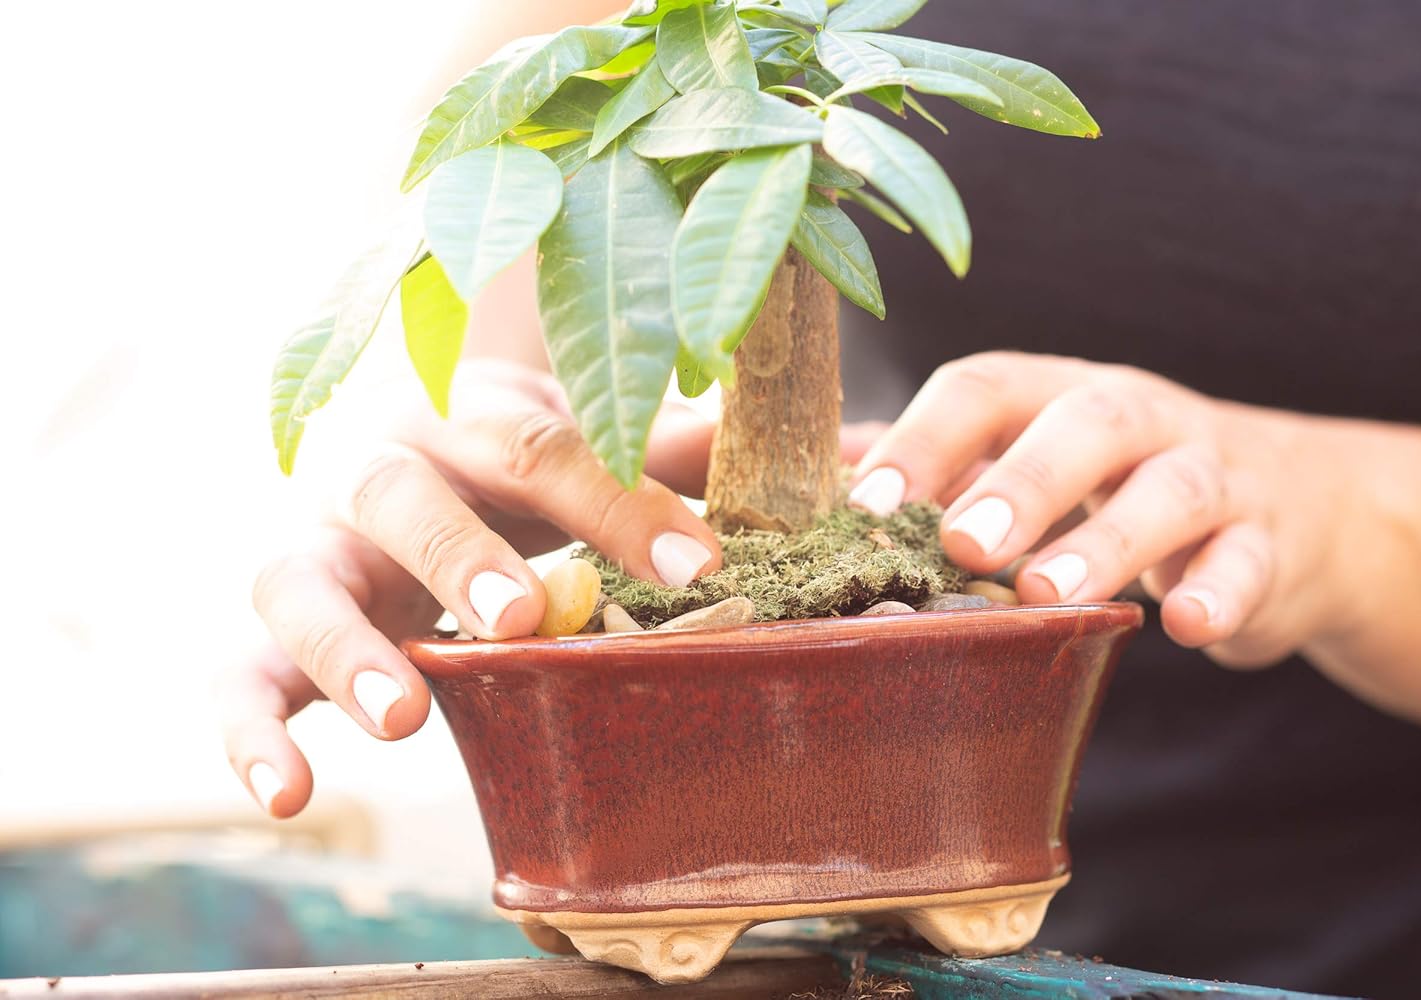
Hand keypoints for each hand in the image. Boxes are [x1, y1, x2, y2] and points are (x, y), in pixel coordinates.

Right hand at [222, 360, 719, 816]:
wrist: (408, 439)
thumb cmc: (514, 458)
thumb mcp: (584, 438)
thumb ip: (667, 455)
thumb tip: (815, 469)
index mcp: (468, 418)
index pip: (540, 448)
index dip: (617, 503)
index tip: (699, 564)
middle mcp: (378, 471)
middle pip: (402, 497)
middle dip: (458, 555)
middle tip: (520, 618)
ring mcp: (317, 549)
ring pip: (298, 585)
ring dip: (347, 648)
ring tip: (404, 715)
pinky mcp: (274, 626)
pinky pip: (240, 675)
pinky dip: (250, 733)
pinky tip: (290, 796)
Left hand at [846, 352, 1369, 668]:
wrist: (1292, 507)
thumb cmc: (1111, 484)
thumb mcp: (1019, 455)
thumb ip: (915, 463)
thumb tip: (777, 465)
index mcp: (1055, 394)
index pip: (986, 387)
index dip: (925, 438)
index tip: (865, 502)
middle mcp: (1137, 418)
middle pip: (1085, 424)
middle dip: (1020, 481)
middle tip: (957, 544)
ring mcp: (1212, 473)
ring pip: (1171, 491)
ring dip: (1107, 542)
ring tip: (1044, 596)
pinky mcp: (1269, 541)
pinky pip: (1251, 560)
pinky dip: (1220, 591)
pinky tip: (1185, 624)